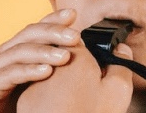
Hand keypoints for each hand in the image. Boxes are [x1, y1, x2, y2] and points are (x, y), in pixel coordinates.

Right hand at [0, 9, 80, 112]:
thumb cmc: (29, 106)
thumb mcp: (49, 82)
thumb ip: (61, 64)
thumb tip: (86, 50)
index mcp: (22, 48)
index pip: (40, 27)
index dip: (55, 19)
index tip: (73, 14)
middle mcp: (7, 53)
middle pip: (30, 34)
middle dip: (54, 33)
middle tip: (75, 37)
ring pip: (20, 51)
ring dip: (44, 51)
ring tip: (64, 56)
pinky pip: (8, 74)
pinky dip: (28, 71)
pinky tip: (46, 72)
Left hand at [16, 42, 133, 112]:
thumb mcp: (118, 91)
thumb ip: (121, 63)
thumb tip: (121, 49)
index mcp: (75, 55)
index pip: (79, 40)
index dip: (90, 52)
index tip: (97, 66)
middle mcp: (51, 62)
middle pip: (62, 54)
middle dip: (72, 64)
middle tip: (87, 86)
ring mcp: (35, 81)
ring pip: (49, 71)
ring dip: (58, 79)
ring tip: (74, 101)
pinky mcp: (24, 101)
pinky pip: (38, 90)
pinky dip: (46, 95)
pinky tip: (60, 109)